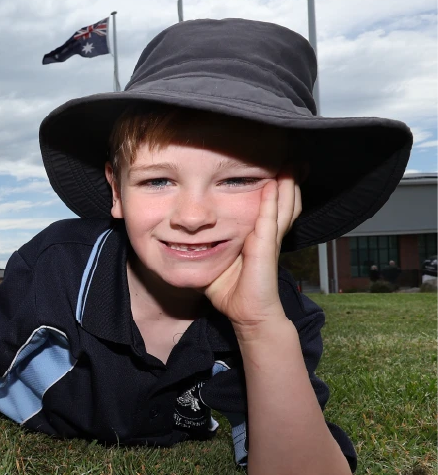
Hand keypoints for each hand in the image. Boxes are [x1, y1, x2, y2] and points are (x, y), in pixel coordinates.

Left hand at [204, 173, 301, 329]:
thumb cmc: (230, 292)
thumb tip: (183, 240)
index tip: (275, 168)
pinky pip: (269, 219)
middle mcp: (267, 235)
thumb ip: (206, 248)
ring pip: (284, 206)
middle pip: (284, 202)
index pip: (270, 207)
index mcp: (258, 237)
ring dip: (287, 185)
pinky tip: (272, 184)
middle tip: (291, 159)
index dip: (276, 189)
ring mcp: (268, 240)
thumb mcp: (215, 262)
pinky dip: (271, 201)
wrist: (247, 314)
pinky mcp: (265, 247)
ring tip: (289, 164)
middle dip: (289, 180)